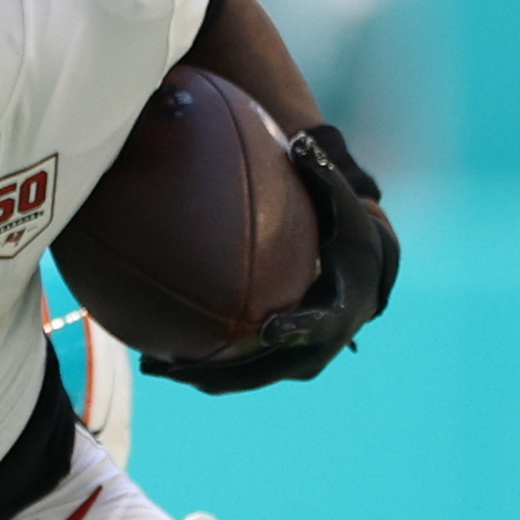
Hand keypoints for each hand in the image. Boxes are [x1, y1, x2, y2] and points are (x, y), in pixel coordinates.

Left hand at [159, 123, 398, 393]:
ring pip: (248, 379)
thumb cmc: (346, 230)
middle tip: (179, 364)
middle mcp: (321, 345)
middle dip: (225, 371)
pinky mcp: (281, 362)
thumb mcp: (340, 203)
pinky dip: (204, 368)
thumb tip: (300, 141)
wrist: (364, 271)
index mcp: (339, 308)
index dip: (295, 329)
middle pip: (270, 367)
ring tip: (156, 367)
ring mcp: (300, 359)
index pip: (318, 324)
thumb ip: (322, 176)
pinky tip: (160, 357)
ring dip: (204, 377)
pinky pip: (240, 373)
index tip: (268, 329)